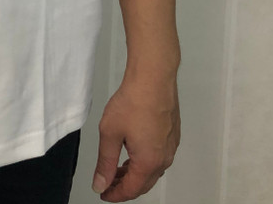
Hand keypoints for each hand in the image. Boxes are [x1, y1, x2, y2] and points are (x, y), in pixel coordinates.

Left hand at [92, 73, 180, 200]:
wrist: (153, 79)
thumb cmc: (132, 102)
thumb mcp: (110, 133)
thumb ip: (105, 162)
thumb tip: (100, 184)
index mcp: (149, 162)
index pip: (131, 189)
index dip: (115, 194)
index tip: (104, 194)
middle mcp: (164, 158)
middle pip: (144, 183)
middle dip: (125, 186)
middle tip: (108, 183)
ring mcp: (171, 146)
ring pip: (152, 170)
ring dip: (135, 174)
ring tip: (117, 169)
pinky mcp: (172, 134)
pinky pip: (158, 156)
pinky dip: (144, 161)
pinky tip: (133, 152)